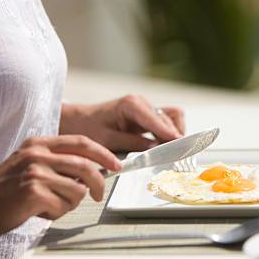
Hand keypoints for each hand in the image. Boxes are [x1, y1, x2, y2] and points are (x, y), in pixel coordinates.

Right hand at [0, 135, 120, 237]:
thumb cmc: (6, 187)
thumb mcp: (31, 162)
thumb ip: (58, 161)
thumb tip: (93, 171)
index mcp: (40, 143)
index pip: (82, 142)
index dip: (103, 154)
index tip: (116, 164)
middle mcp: (39, 154)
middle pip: (86, 166)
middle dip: (98, 183)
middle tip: (96, 195)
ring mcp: (36, 172)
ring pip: (77, 190)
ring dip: (69, 203)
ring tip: (51, 204)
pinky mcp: (34, 192)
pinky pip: (63, 206)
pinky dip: (56, 213)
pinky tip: (39, 211)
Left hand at [60, 95, 184, 151]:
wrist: (78, 121)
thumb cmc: (88, 128)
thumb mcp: (108, 141)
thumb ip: (134, 144)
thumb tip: (156, 149)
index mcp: (131, 105)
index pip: (158, 120)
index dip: (170, 134)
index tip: (179, 146)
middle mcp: (142, 103)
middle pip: (169, 119)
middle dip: (174, 137)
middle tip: (176, 156)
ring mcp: (146, 108)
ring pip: (172, 118)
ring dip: (174, 134)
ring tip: (170, 152)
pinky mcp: (148, 116)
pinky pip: (167, 121)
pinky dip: (169, 134)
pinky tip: (165, 147)